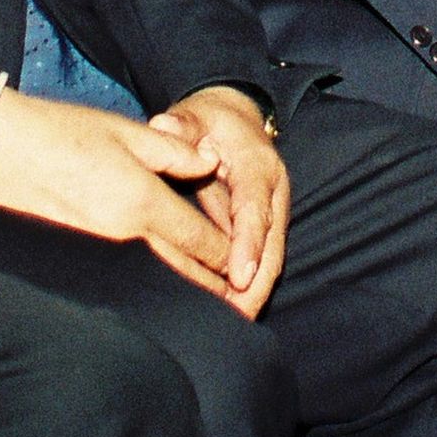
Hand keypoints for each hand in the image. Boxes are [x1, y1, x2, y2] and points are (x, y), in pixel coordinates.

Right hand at [0, 90, 241, 305]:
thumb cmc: (58, 132)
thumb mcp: (124, 131)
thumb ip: (173, 151)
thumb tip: (211, 160)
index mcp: (142, 202)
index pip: (202, 241)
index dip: (229, 255)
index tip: (246, 265)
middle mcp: (124, 237)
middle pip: (183, 273)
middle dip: (213, 287)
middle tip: (237, 299)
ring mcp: (98, 254)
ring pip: (154, 282)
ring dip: (181, 293)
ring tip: (202, 303)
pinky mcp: (75, 260)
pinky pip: (123, 280)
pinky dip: (144, 287)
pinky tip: (151, 291)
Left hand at [149, 85, 289, 318]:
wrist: (232, 119)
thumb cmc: (209, 120)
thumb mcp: (194, 114)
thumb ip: (181, 124)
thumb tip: (164, 126)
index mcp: (258, 166)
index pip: (255, 209)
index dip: (249, 244)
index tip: (239, 275)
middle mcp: (272, 193)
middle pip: (272, 245)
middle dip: (258, 283)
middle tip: (238, 315)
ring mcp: (270, 213)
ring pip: (269, 259)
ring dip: (253, 291)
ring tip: (233, 322)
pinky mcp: (259, 228)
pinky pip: (256, 259)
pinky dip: (245, 285)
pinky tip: (227, 308)